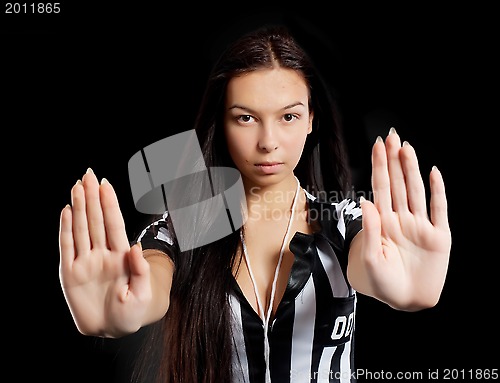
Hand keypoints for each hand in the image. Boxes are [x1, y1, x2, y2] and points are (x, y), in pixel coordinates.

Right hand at [59, 168, 151, 336]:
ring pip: (81, 229)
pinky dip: (66, 230)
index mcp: (121, 256)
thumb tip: (136, 246)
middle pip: (96, 220)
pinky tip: (67, 212)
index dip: (110, 204)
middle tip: (88, 174)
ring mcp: (85, 262)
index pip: (114, 224)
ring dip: (79, 208)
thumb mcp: (141, 294)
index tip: (106, 185)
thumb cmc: (132, 312)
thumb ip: (140, 271)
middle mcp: (102, 254)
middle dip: (93, 198)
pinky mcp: (70, 274)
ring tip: (77, 187)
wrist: (112, 330)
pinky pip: (67, 248)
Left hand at [358, 128, 451, 309]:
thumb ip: (370, 230)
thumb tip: (366, 201)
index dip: (379, 166)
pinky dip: (438, 192)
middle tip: (392, 136)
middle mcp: (402, 219)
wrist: (406, 302)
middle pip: (397, 183)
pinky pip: (439, 210)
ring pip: (416, 191)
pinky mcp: (439, 237)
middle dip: (394, 160)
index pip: (380, 187)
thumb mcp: (371, 260)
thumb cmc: (383, 284)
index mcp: (384, 222)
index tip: (378, 145)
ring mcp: (420, 226)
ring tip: (407, 148)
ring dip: (412, 170)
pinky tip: (434, 173)